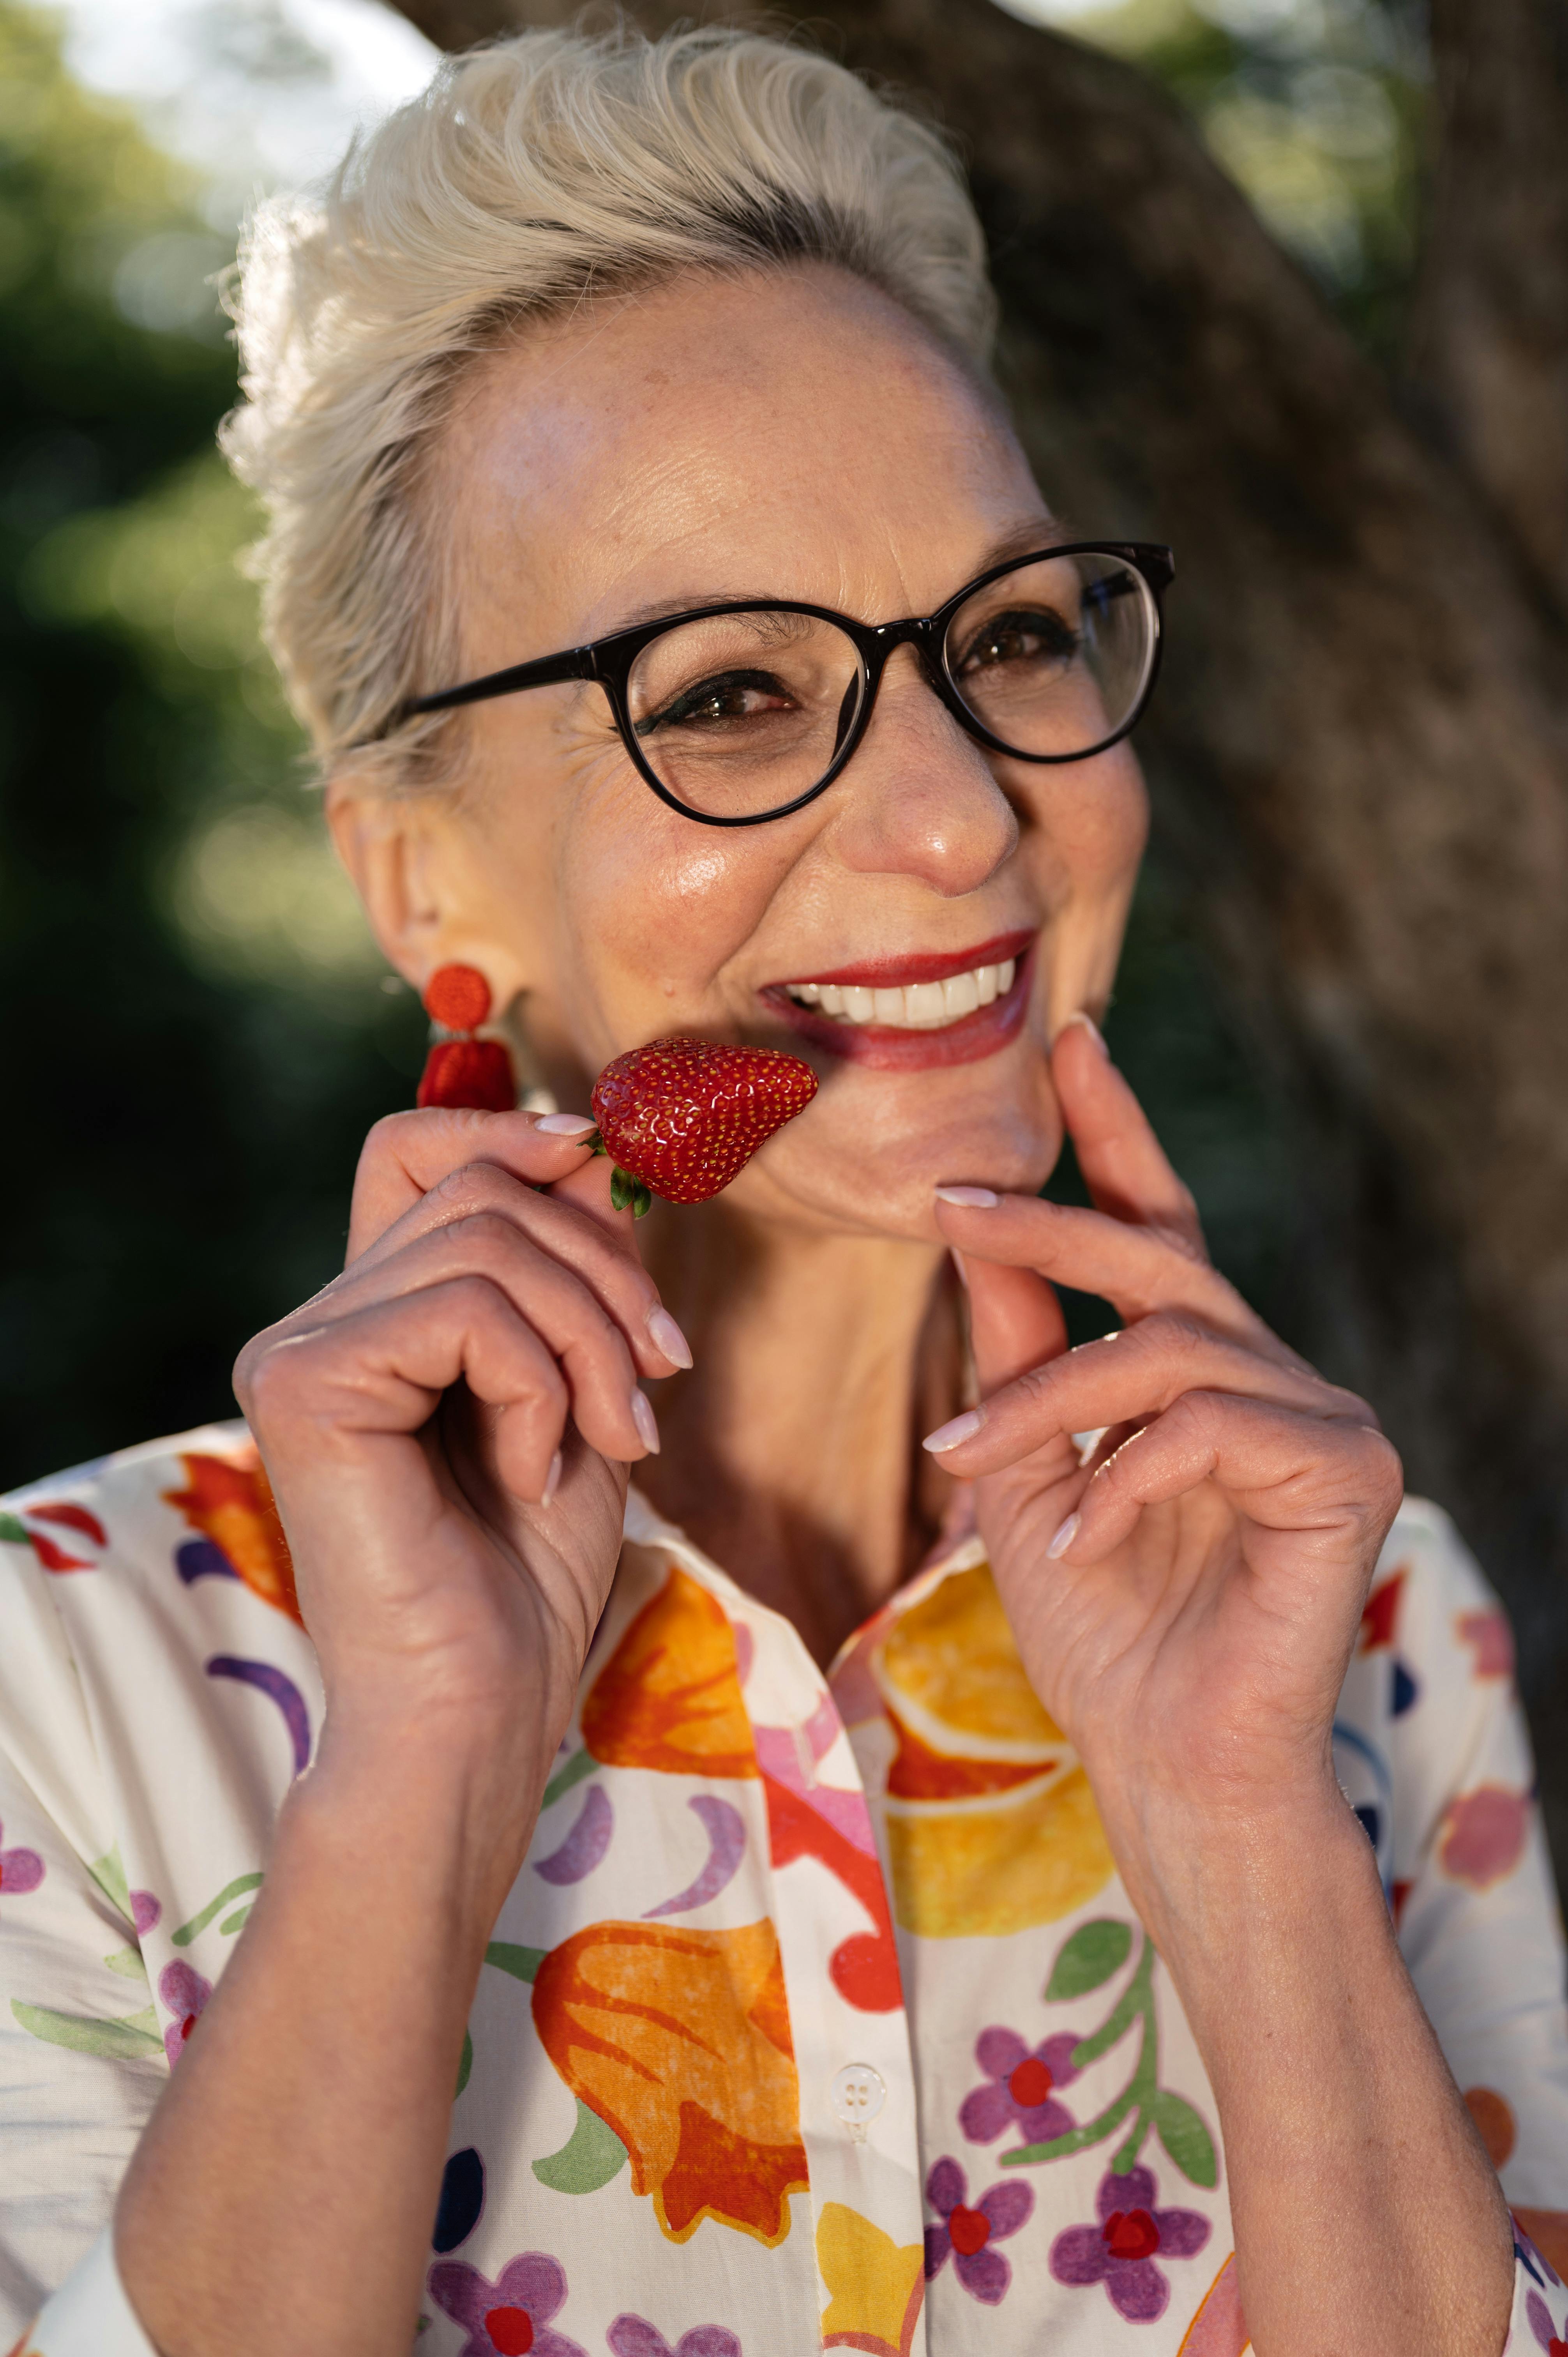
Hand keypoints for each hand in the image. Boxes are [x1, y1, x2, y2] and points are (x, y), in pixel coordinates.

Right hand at [234, 1107, 688, 1851]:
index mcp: (372, 1317)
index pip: (410, 1149)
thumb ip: (573, 1273)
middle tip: (661, 1378)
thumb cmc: (528, 1576)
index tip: (596, 1158)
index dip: (505, 1128)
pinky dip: (537, 1381)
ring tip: (615, 1437)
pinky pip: (463, 1307)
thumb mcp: (579, 1388)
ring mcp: (295, 1346)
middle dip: (607, 1270)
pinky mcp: (301, 1380)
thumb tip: (597, 1152)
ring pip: (487, 1239)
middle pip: (483, 1191)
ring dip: (590, 1333)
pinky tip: (534, 1470)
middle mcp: (316, 1319)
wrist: (479, 1708)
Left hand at [929, 1017, 1402, 1875]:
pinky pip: (1211, 1427)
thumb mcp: (1028, 1467)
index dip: (1117, 1131)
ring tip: (964, 1463)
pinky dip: (1124, 1478)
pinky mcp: (1349, 1470)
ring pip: (1165, 1347)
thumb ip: (1019, 1350)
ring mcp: (1321, 1417)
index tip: (1074, 1037)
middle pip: (1158, 1258)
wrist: (1164, 1756)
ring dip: (1046, 1398)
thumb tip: (973, 1229)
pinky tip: (1085, 1540)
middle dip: (1048, 1222)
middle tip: (948, 1205)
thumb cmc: (1101, 1628)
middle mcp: (1270, 1374)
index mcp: (1200, 1369)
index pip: (1159, 1225)